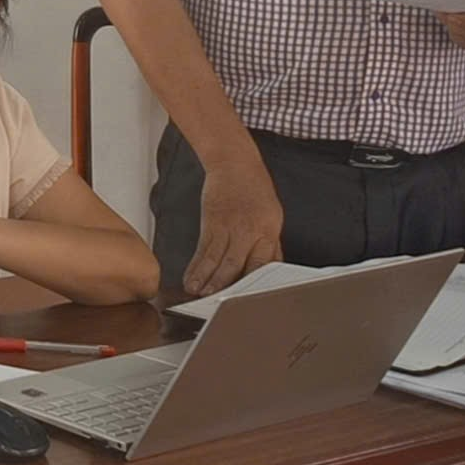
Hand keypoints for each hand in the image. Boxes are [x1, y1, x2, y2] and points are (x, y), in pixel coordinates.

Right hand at [185, 158, 284, 297]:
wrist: (234, 163)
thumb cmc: (255, 187)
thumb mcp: (273, 215)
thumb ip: (271, 244)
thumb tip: (272, 270)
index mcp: (268, 230)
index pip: (263, 263)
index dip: (254, 283)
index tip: (247, 298)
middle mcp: (249, 230)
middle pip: (236, 264)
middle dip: (224, 285)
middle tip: (216, 301)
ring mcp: (228, 226)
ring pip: (217, 259)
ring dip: (206, 279)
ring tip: (199, 293)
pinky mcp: (211, 223)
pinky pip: (203, 250)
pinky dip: (196, 266)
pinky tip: (191, 277)